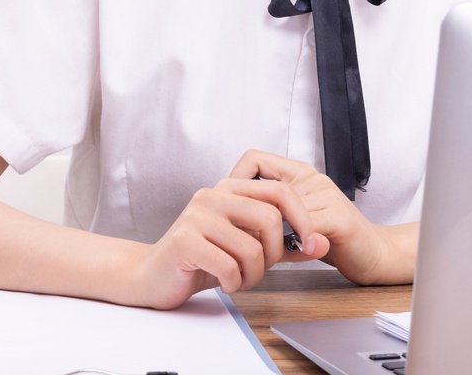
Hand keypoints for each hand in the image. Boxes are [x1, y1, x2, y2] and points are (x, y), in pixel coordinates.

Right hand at [130, 177, 328, 309]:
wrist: (151, 277)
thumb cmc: (201, 261)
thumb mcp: (245, 246)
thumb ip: (279, 242)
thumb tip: (320, 244)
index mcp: (228, 189)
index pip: (280, 191)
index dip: (302, 218)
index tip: (308, 243)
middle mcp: (212, 195)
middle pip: (271, 218)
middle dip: (273, 253)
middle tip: (258, 269)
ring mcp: (196, 216)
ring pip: (252, 248)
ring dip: (252, 275)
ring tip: (238, 279)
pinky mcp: (185, 241)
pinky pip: (229, 267)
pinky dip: (233, 283)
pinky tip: (223, 282)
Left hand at [228, 149, 406, 285]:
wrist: (374, 254)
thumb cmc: (330, 239)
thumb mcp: (294, 222)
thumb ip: (270, 214)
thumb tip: (233, 220)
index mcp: (299, 173)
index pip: (254, 159)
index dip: (236, 181)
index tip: (231, 208)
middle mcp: (312, 178)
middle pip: (263, 190)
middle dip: (250, 218)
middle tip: (242, 239)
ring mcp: (326, 194)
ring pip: (280, 212)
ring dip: (268, 237)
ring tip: (265, 254)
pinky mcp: (338, 217)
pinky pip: (302, 229)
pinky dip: (290, 247)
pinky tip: (290, 257)